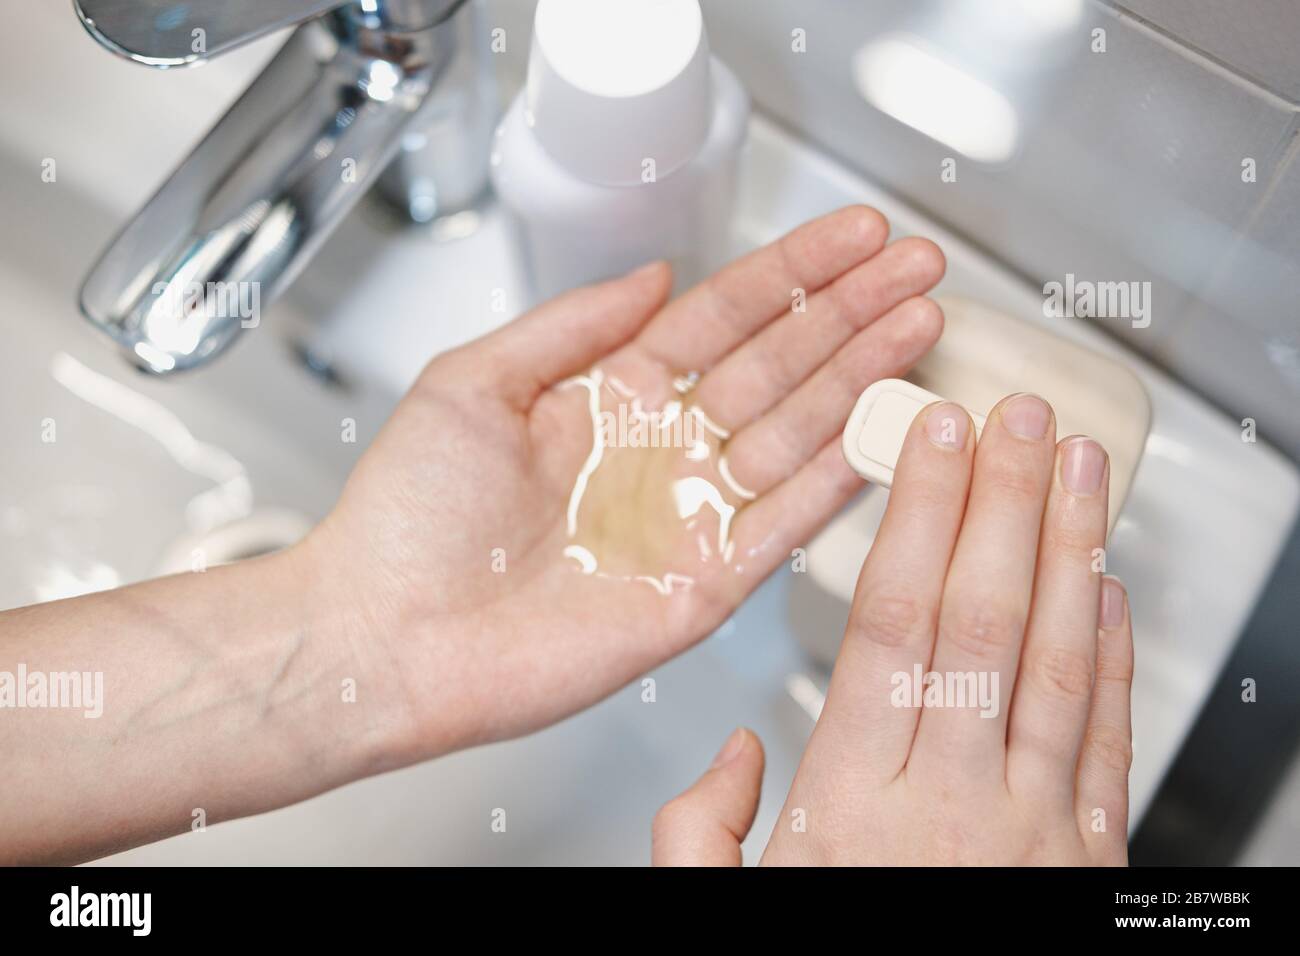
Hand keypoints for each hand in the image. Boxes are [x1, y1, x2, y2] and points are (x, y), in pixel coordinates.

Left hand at [301, 206, 945, 760]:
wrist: (384, 634)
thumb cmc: (407, 516)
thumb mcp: (474, 381)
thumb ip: (571, 324)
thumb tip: (653, 272)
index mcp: (611, 397)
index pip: (724, 318)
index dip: (793, 274)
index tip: (855, 236)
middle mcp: (661, 452)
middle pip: (777, 366)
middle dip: (850, 313)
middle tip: (916, 268)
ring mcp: (688, 517)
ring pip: (795, 434)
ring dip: (860, 380)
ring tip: (919, 326)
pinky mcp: (702, 586)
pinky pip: (784, 525)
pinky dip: (837, 482)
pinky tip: (882, 433)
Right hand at [652, 394, 1133, 865]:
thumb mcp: (723, 912)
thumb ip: (700, 830)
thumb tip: (733, 751)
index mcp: (851, 805)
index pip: (890, 622)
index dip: (918, 515)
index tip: (933, 442)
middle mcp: (950, 807)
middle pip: (980, 621)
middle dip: (1003, 500)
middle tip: (1019, 420)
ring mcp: (1031, 831)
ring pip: (1055, 663)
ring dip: (1069, 550)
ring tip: (1080, 469)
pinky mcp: (1087, 859)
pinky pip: (1108, 741)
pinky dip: (1112, 657)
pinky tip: (1106, 591)